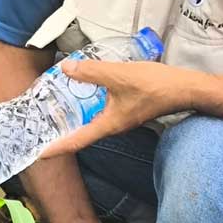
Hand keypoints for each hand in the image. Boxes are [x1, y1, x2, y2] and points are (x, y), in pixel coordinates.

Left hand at [40, 60, 200, 158]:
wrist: (186, 88)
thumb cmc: (155, 86)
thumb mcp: (118, 76)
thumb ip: (91, 72)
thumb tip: (66, 68)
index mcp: (109, 124)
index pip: (76, 141)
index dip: (55, 148)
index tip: (37, 153)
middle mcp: (112, 125)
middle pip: (80, 133)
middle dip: (59, 132)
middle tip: (37, 127)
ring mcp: (120, 118)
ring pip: (89, 121)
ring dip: (72, 117)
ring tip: (52, 109)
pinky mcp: (126, 108)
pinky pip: (99, 110)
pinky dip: (85, 105)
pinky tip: (79, 91)